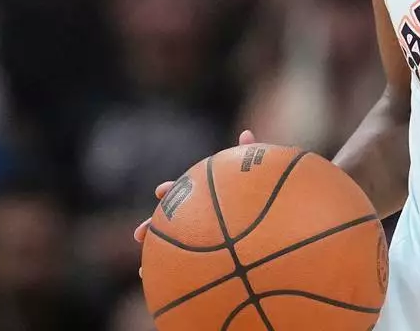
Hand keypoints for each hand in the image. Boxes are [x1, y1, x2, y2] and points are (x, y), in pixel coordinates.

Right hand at [134, 130, 256, 275]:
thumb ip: (251, 156)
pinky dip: (176, 276)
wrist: (281, 221)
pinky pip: (190, 267)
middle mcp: (200, 216)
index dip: (172, 191)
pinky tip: (167, 286)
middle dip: (153, 226)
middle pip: (171, 221)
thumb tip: (245, 133)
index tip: (160, 191)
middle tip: (139, 233)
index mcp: (208, 196)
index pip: (185, 191)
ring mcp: (203, 236)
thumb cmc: (269, 194)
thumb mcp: (261, 175)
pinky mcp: (210, 255)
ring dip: (158, 255)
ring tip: (144, 266)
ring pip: (175, 246)